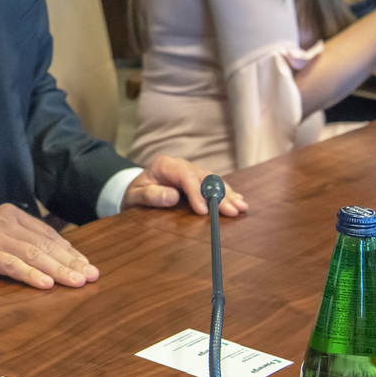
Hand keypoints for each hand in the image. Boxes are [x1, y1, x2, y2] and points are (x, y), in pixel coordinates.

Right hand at [0, 203, 97, 287]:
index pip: (48, 235)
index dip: (70, 252)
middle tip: (90, 276)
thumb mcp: (4, 239)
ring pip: (31, 254)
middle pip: (43, 244)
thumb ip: (29, 244)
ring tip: (75, 282)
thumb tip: (67, 259)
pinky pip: (9, 264)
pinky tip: (45, 283)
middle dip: (69, 262)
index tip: (88, 267)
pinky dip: (29, 274)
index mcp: (13, 214)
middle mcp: (4, 220)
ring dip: (56, 270)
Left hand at [123, 155, 247, 216]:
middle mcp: (181, 165)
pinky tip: (239, 200)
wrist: (135, 190)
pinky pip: (215, 184)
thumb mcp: (135, 196)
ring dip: (228, 194)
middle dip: (219, 195)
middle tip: (231, 211)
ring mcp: (191, 171)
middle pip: (204, 178)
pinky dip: (227, 193)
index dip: (196, 193)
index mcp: (165, 165)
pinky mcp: (197, 179)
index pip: (185, 176)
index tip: (203, 211)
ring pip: (213, 180)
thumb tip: (171, 196)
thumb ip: (150, 195)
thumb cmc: (135, 193)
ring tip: (241, 207)